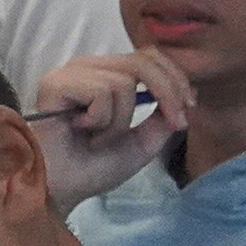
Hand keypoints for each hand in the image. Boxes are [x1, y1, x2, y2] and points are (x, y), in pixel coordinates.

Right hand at [26, 47, 191, 209]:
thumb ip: (162, 120)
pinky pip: (103, 92)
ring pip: (124, 82)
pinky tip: (81, 132)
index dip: (175, 78)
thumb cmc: (92, 167)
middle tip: (176, 122)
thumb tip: (188, 95)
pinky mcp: (56, 83)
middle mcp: (88, 68)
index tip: (190, 107)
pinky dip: (101, 121)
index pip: (148, 57)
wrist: (61, 188)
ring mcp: (70, 73)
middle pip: (142, 61)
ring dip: (120, 122)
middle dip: (168, 93)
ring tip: (97, 138)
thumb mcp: (141, 143)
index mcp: (106, 76)